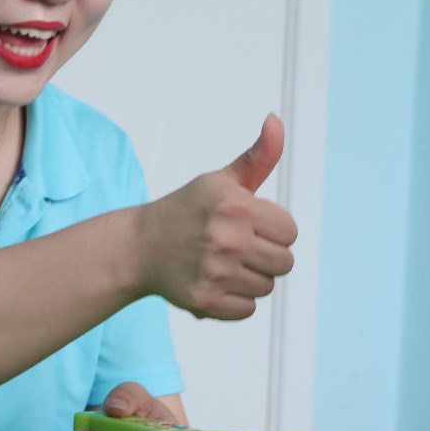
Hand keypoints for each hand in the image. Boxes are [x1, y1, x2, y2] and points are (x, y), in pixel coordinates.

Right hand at [136, 114, 297, 319]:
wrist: (139, 245)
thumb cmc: (188, 210)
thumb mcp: (222, 180)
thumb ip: (259, 156)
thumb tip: (276, 120)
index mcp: (235, 205)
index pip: (290, 231)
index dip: (274, 229)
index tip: (250, 225)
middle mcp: (226, 238)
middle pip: (284, 262)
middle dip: (265, 255)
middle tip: (237, 247)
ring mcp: (215, 271)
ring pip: (267, 286)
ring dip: (250, 278)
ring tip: (224, 264)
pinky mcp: (205, 300)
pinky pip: (248, 309)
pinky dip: (236, 301)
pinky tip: (216, 282)